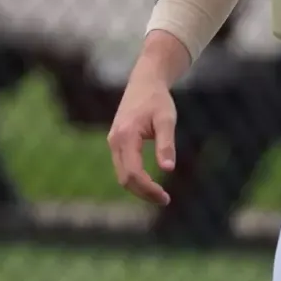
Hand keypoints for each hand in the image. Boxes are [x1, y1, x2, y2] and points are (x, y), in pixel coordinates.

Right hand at [107, 51, 182, 205]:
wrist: (145, 81)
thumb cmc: (157, 99)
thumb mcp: (166, 119)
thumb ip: (166, 143)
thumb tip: (168, 169)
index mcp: (126, 136)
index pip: (133, 173)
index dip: (148, 189)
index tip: (166, 197)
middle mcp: (115, 141)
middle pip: (125, 179)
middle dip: (144, 193)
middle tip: (165, 199)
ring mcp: (113, 142)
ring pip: (122, 175)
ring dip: (139, 188)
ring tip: (159, 194)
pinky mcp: (116, 142)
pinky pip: (122, 167)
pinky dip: (135, 179)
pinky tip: (150, 183)